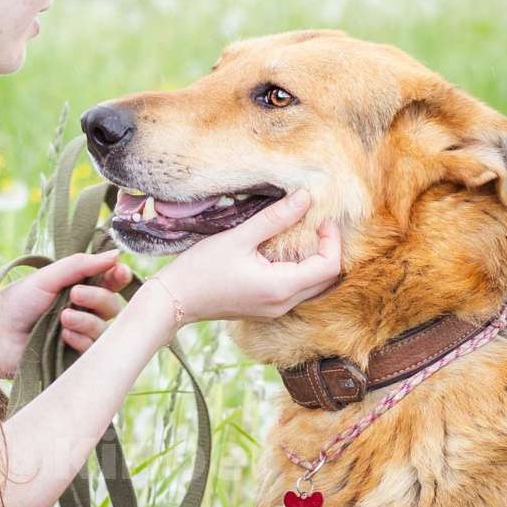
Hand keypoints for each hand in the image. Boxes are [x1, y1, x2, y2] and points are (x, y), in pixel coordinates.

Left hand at [0, 250, 133, 376]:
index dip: (119, 276)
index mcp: (80, 288)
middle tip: (75, 294)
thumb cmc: (17, 302)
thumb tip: (116, 254)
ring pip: (105, 329)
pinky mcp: (75, 360)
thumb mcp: (49, 277)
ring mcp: (80, 337)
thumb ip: (82, 265)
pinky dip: (81, 339)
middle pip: (112, 306)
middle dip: (98, 297)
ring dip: (87, 320)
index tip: (118, 272)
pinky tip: (63, 337)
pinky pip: (93, 351)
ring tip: (64, 317)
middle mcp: (84, 312)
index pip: (110, 282)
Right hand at [152, 189, 340, 325]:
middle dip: (328, 250)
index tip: (320, 219)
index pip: (329, 267)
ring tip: (300, 235)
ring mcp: (274, 310)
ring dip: (314, 262)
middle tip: (315, 225)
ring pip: (313, 287)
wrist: (175, 299)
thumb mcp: (238, 237)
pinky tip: (282, 252)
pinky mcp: (265, 309)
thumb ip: (275, 218)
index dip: (332, 240)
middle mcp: (283, 304)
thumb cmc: (201, 268)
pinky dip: (299, 272)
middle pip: (326, 280)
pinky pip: (296, 292)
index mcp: (281, 287)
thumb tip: (305, 197)